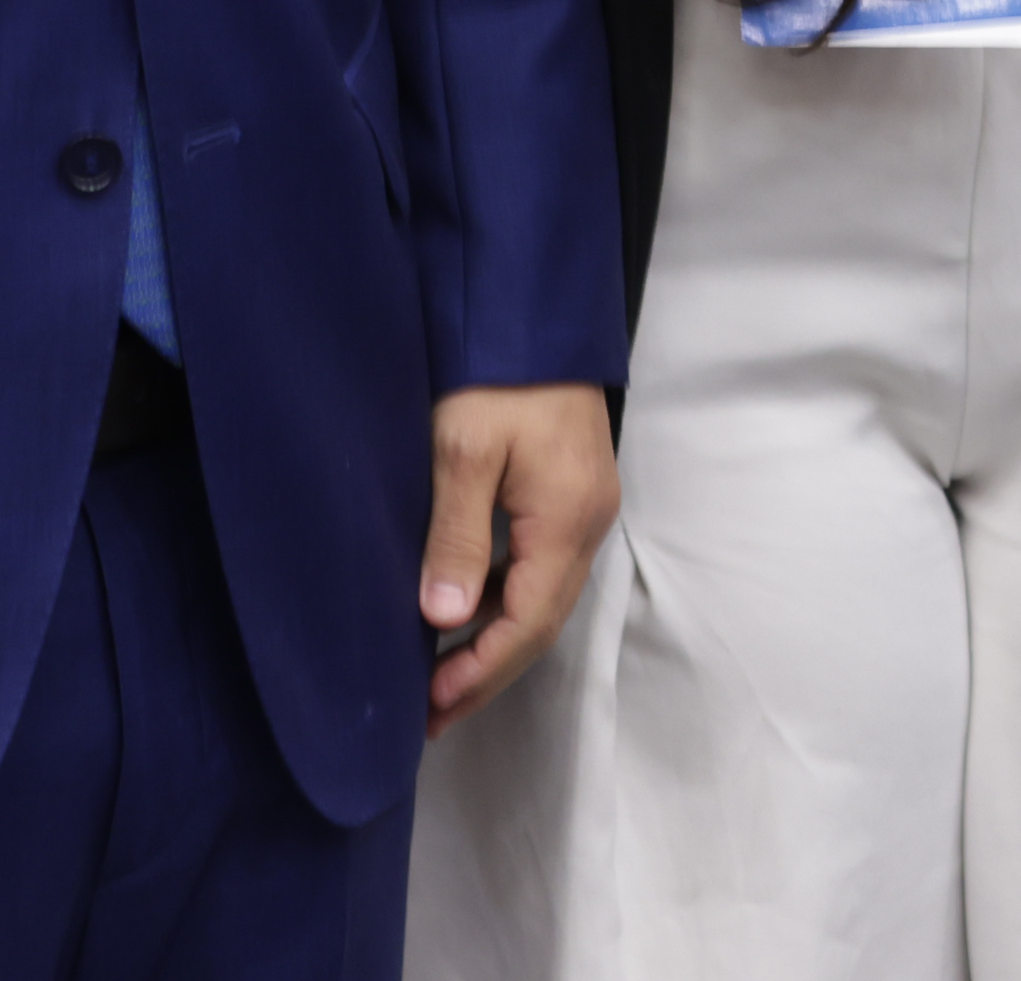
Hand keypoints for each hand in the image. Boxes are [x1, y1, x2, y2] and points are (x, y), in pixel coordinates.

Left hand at [423, 381, 620, 730]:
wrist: (533, 311)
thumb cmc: (496, 373)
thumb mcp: (463, 451)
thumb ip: (457, 537)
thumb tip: (446, 618)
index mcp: (567, 518)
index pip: (527, 622)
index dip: (480, 670)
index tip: (432, 705)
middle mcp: (588, 521)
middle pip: (542, 620)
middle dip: (487, 669)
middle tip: (432, 710)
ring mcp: (585, 505)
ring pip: (543, 595)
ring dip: (495, 638)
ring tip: (441, 673)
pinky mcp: (572, 489)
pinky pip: (540, 565)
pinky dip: (504, 598)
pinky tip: (466, 608)